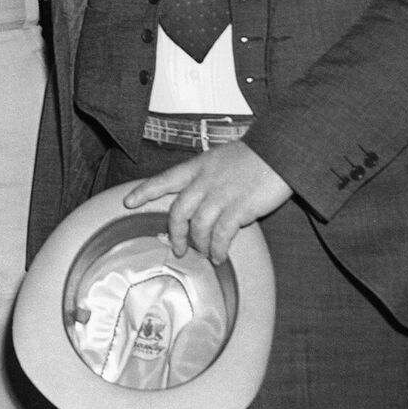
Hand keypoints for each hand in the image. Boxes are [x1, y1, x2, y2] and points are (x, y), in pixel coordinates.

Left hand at [125, 142, 291, 262]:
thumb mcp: (220, 159)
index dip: (144, 191)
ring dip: (199, 245)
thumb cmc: (254, 156)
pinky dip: (217, 248)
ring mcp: (220, 195)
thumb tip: (200, 198)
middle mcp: (204, 182)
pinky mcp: (239, 208)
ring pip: (198, 226)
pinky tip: (219, 256)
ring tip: (204, 255)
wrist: (279, 152)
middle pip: (178, 212)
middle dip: (175, 233)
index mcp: (197, 167)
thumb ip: (206, 176)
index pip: (164, 179)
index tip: (128, 202)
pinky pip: (221, 235)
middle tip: (178, 249)